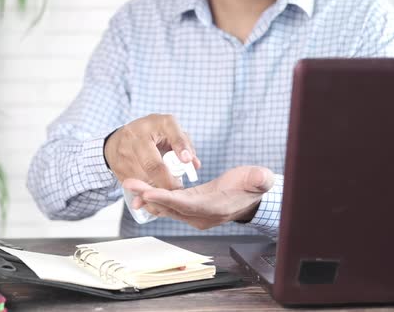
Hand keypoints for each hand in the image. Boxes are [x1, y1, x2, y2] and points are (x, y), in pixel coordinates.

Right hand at [104, 114, 200, 189]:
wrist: (117, 140)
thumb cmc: (151, 135)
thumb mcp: (169, 132)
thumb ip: (184, 145)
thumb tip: (195, 164)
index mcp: (155, 123)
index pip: (171, 131)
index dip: (180, 146)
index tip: (187, 160)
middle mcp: (137, 135)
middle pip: (153, 165)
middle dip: (168, 182)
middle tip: (179, 191)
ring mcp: (125, 152)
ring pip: (144, 179)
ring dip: (157, 189)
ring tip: (167, 194)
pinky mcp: (118, 167)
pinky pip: (135, 185)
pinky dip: (146, 192)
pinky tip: (152, 193)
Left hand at [123, 166, 273, 229]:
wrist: (250, 198)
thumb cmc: (253, 185)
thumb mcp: (259, 179)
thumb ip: (259, 179)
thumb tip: (263, 177)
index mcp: (214, 208)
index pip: (187, 205)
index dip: (167, 199)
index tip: (149, 191)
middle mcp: (201, 216)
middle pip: (171, 207)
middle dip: (150, 196)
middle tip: (130, 185)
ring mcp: (194, 215)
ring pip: (167, 207)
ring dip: (148, 197)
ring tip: (130, 186)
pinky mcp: (190, 209)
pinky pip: (169, 205)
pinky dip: (155, 198)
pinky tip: (141, 191)